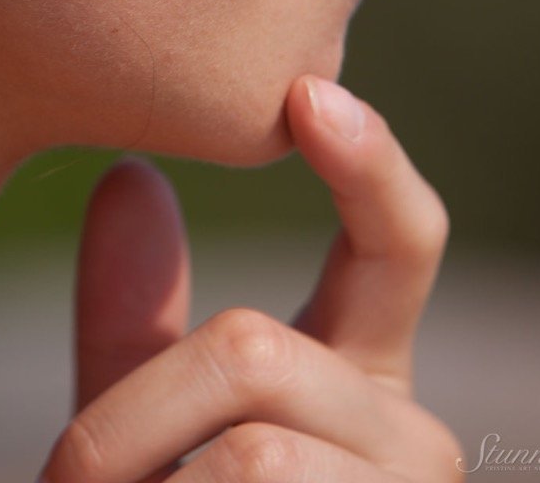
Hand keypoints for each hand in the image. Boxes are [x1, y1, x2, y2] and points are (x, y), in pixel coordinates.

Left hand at [35, 76, 464, 481]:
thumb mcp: (145, 435)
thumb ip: (139, 323)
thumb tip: (125, 175)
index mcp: (366, 380)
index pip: (400, 243)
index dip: (366, 162)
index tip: (309, 91)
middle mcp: (414, 444)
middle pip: (253, 348)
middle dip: (129, 415)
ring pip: (244, 452)